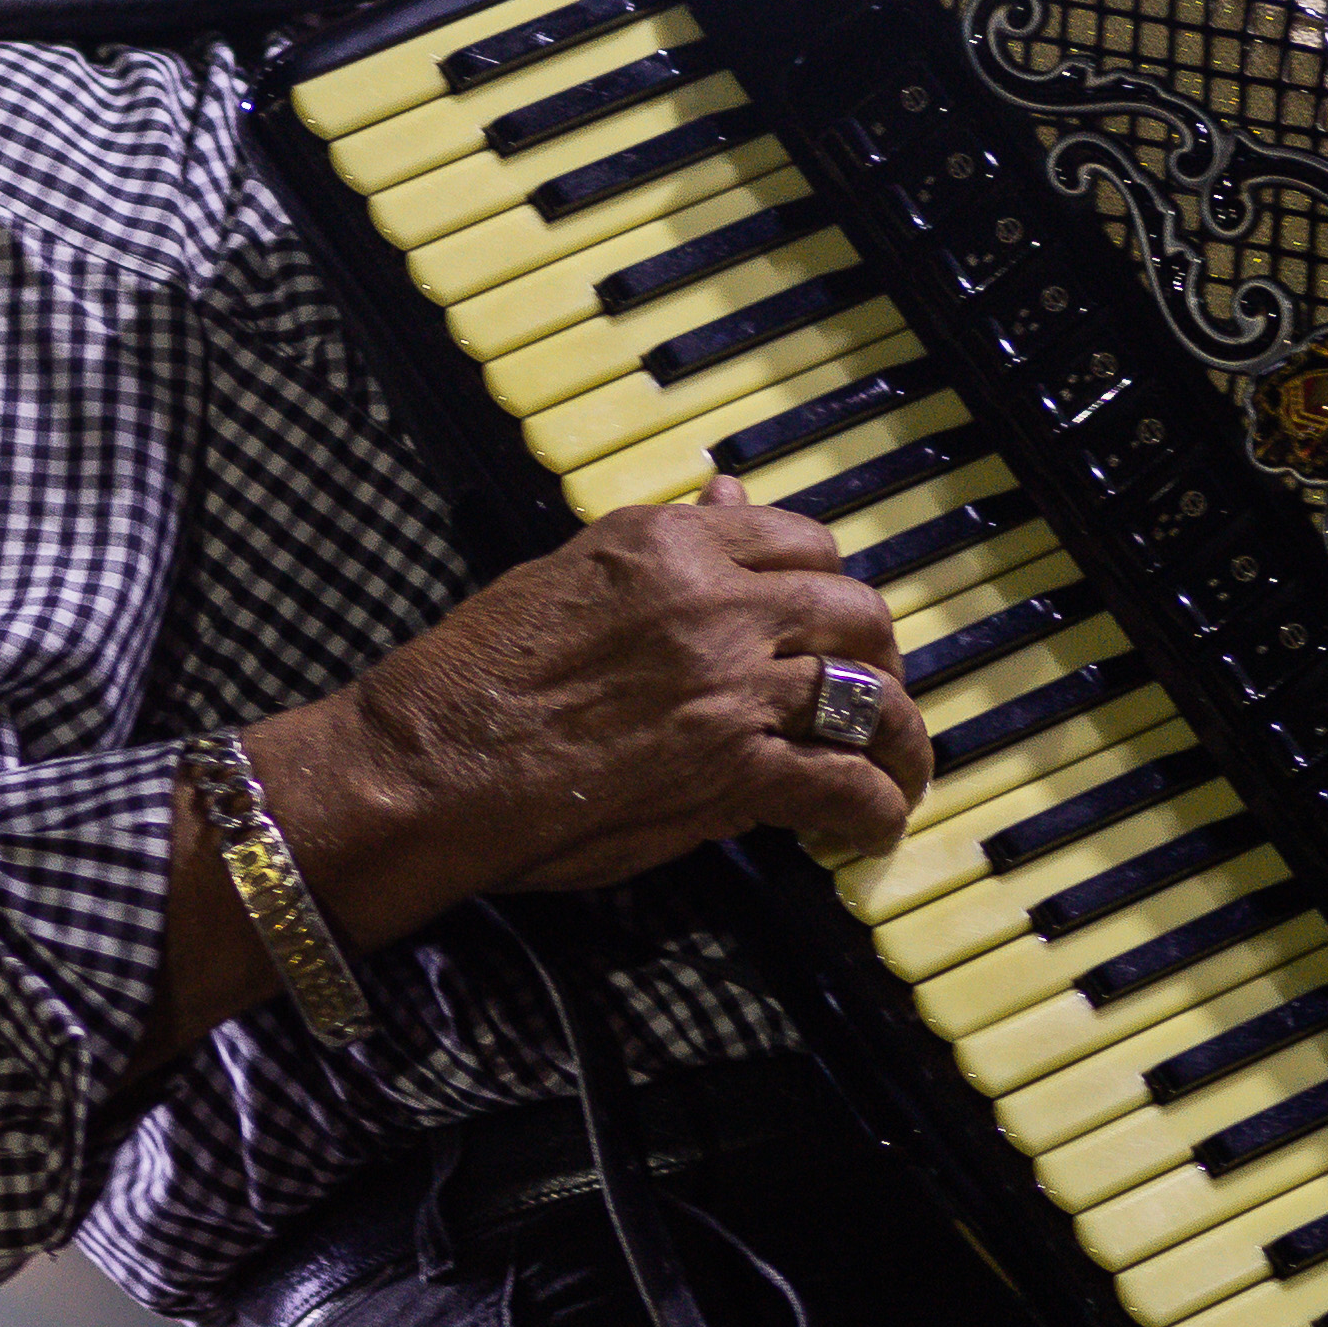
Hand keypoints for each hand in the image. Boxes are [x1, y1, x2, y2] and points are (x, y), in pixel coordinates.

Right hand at [278, 487, 932, 910]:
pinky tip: (869, 829)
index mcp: (669, 544)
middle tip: (870, 697)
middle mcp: (715, 602)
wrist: (428, 763)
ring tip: (896, 772)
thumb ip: (662, 545)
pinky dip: (874, 810)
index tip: (824, 624)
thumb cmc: (472, 676)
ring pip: (871, 695)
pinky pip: (844, 783)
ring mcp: (731, 687)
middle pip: (855, 613)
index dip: (828, 587)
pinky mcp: (732, 770)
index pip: (802, 541)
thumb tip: (726, 497)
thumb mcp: (567, 573)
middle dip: (878, 658)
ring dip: (899, 739)